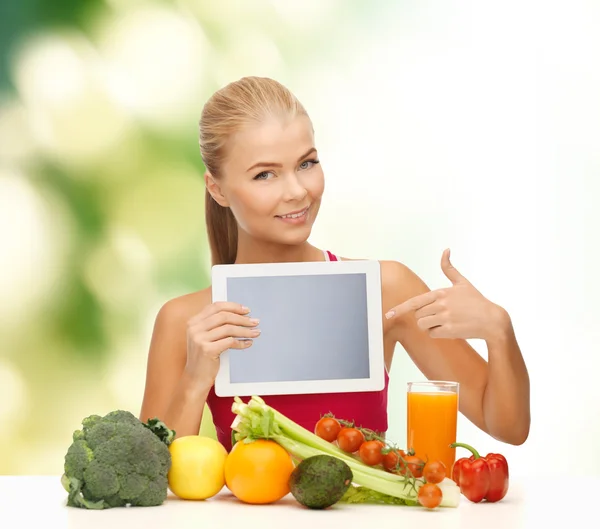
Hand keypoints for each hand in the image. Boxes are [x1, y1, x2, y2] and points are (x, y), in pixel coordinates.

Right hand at [185, 302, 259, 383]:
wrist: (195, 379)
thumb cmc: (203, 358)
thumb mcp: (205, 337)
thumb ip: (215, 325)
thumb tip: (240, 315)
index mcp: (194, 322)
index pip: (216, 306)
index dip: (233, 306)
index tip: (246, 310)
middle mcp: (194, 328)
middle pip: (224, 316)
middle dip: (242, 318)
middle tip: (254, 322)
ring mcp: (199, 339)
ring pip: (228, 328)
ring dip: (245, 330)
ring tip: (255, 332)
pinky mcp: (207, 350)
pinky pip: (230, 341)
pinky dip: (241, 342)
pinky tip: (248, 343)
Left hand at [385, 249, 503, 340]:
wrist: (492, 320)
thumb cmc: (476, 301)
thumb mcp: (462, 283)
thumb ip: (449, 268)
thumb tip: (446, 250)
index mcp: (441, 292)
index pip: (415, 302)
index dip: (400, 309)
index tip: (388, 314)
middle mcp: (441, 304)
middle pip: (418, 315)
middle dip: (425, 317)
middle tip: (440, 316)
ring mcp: (445, 318)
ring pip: (423, 325)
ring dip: (429, 326)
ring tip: (444, 322)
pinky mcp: (450, 330)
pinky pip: (432, 334)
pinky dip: (437, 333)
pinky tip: (449, 329)